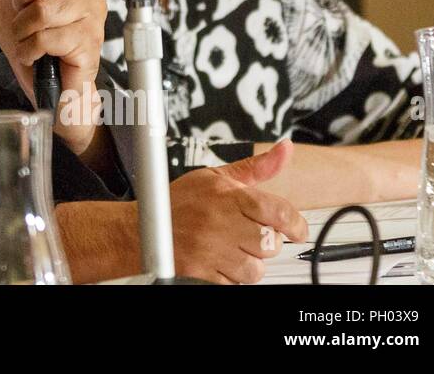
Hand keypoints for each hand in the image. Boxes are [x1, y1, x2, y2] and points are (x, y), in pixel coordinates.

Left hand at [0, 0, 107, 153]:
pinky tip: (33, 51)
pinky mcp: (88, 47)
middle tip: (20, 7)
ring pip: (47, 8)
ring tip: (25, 34)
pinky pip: (49, 37)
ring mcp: (93, 19)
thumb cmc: (32, 35)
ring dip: (22, 25)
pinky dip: (29, 46)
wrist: (39, 80)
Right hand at [169, 140, 307, 283]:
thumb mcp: (215, 177)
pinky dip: (229, 276)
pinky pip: (235, 284)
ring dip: (246, 262)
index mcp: (229, 196)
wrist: (138, 229)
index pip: (280, 212)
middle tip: (243, 234)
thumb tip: (285, 149)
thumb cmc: (178, 203)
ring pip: (256, 269)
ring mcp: (212, 250)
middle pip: (271, 244)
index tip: (295, 230)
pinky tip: (216, 260)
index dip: (295, 225)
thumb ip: (255, 167)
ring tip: (228, 248)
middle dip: (262, 242)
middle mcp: (222, 223)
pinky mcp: (203, 273)